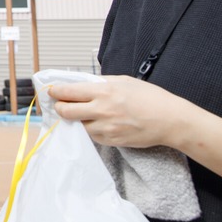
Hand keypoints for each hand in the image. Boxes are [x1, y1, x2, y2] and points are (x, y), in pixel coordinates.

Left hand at [48, 75, 191, 148]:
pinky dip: (91, 130)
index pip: (68, 92)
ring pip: (78, 125)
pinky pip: (93, 136)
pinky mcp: (112, 141)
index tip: (51, 91)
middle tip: (60, 105)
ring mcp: (106, 128)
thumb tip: (83, 83)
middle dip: (59, 108)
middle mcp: (101, 110)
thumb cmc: (150, 97)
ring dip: (76, 120)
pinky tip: (97, 123)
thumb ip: (101, 82)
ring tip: (83, 114)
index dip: (55, 92)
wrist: (169, 120)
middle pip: (66, 112)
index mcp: (103, 92)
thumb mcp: (124, 81)